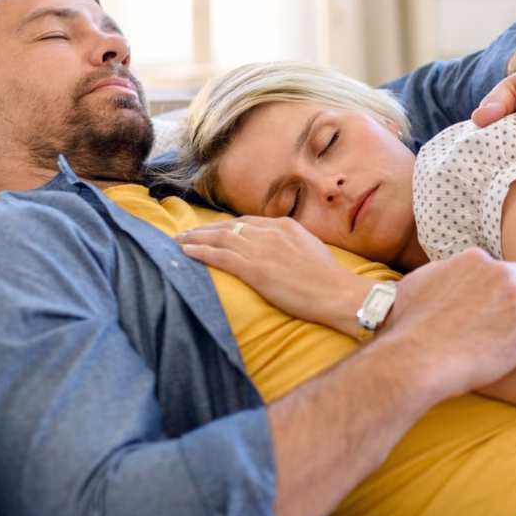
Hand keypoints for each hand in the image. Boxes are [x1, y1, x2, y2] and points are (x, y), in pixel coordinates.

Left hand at [177, 217, 371, 332]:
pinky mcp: (253, 268)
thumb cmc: (330, 279)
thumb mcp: (313, 250)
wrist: (336, 292)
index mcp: (286, 226)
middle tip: (186, 233)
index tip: (214, 230)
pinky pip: (219, 255)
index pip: (248, 222)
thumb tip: (284, 251)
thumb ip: (294, 245)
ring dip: (196, 238)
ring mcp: (260, 249)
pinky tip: (186, 252)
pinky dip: (199, 252)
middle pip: (230, 227)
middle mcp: (270, 232)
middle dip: (205, 229)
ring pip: (219, 238)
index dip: (227, 226)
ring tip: (179, 241)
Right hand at [381, 248, 515, 395]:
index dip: (497, 286)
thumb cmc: (411, 329)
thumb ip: (436, 272)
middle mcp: (500, 271)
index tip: (494, 302)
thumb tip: (443, 271)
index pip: (498, 266)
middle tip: (515, 314)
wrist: (420, 359)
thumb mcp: (414, 285)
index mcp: (474, 260)